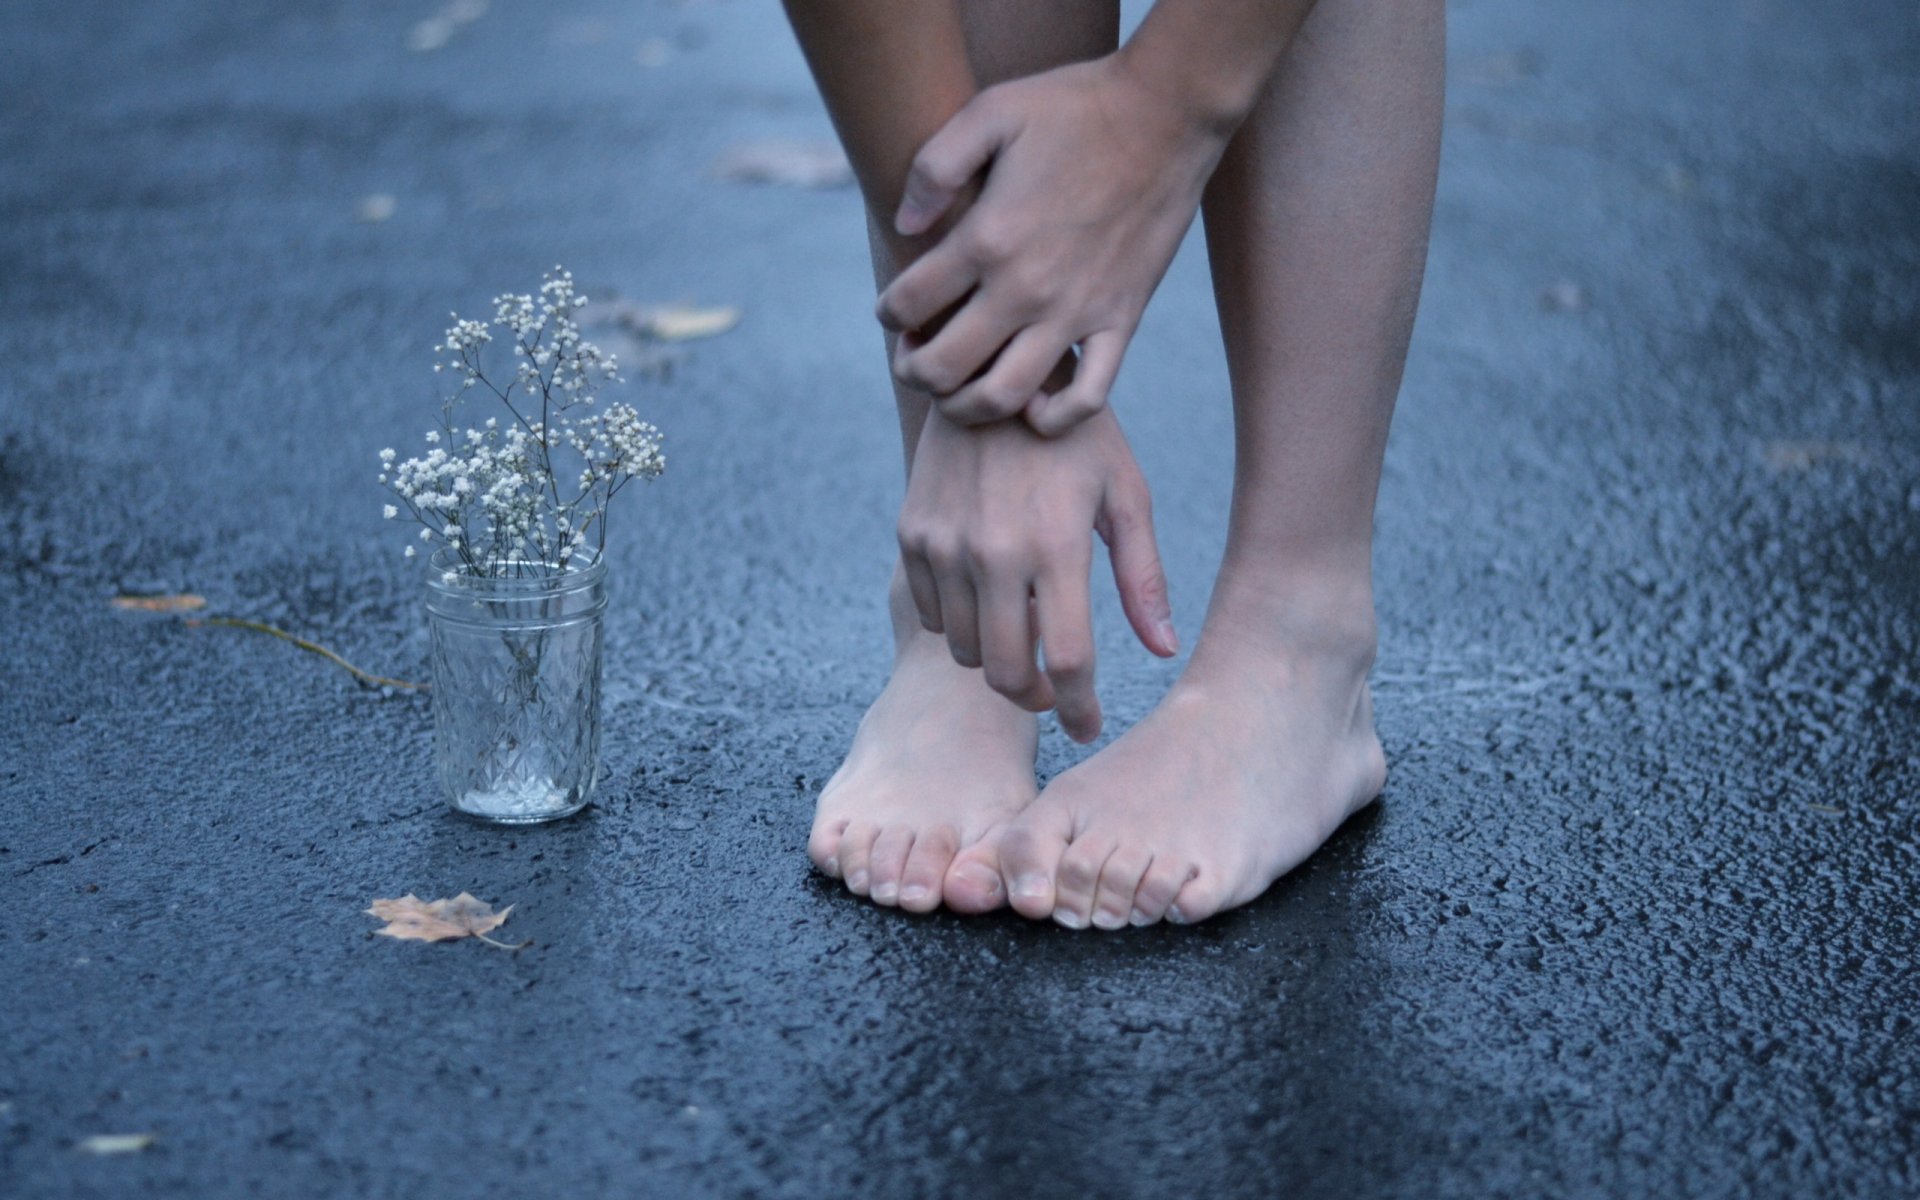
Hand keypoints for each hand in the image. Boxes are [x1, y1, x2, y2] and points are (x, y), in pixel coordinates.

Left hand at [877, 53, 1227, 436]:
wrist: (1168, 113)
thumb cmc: (1074, 107)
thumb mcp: (990, 111)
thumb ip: (934, 168)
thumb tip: (904, 226)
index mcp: (987, 238)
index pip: (907, 305)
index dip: (888, 313)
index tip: (895, 308)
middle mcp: (1027, 288)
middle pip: (944, 368)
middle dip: (912, 371)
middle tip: (913, 357)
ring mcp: (1076, 312)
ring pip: (1004, 397)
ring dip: (966, 407)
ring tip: (958, 390)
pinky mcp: (1122, 320)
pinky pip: (1087, 398)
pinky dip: (1053, 417)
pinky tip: (1033, 405)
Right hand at [897, 403, 1177, 742]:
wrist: (988, 372)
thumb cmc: (1073, 435)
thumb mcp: (1124, 493)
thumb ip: (1143, 576)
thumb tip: (1164, 650)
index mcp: (1057, 545)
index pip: (1067, 661)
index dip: (1080, 709)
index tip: (1089, 726)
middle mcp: (994, 553)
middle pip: (1007, 673)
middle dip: (1036, 699)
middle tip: (1057, 695)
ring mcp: (945, 546)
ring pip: (965, 652)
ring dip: (997, 662)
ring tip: (1025, 640)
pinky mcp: (913, 536)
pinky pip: (933, 616)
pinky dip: (960, 627)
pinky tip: (988, 602)